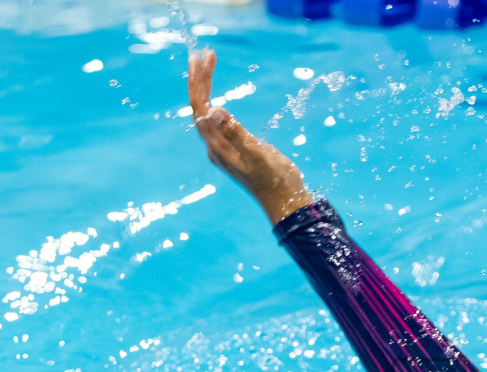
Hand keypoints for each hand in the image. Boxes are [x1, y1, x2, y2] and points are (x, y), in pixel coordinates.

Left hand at [188, 49, 314, 224]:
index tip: (204, 57)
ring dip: (206, 88)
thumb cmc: (275, 180)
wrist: (286, 203)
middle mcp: (215, 147)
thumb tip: (213, 109)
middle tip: (206, 53)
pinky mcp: (233, 150)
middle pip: (201, 108)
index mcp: (217, 147)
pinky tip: (216, 96)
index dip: (200, 81)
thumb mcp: (257, 153)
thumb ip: (235, 132)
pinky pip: (216, 121)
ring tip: (208, 64)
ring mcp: (223, 150)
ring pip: (207, 113)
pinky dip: (215, 102)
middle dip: (201, 79)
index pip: (200, 108)